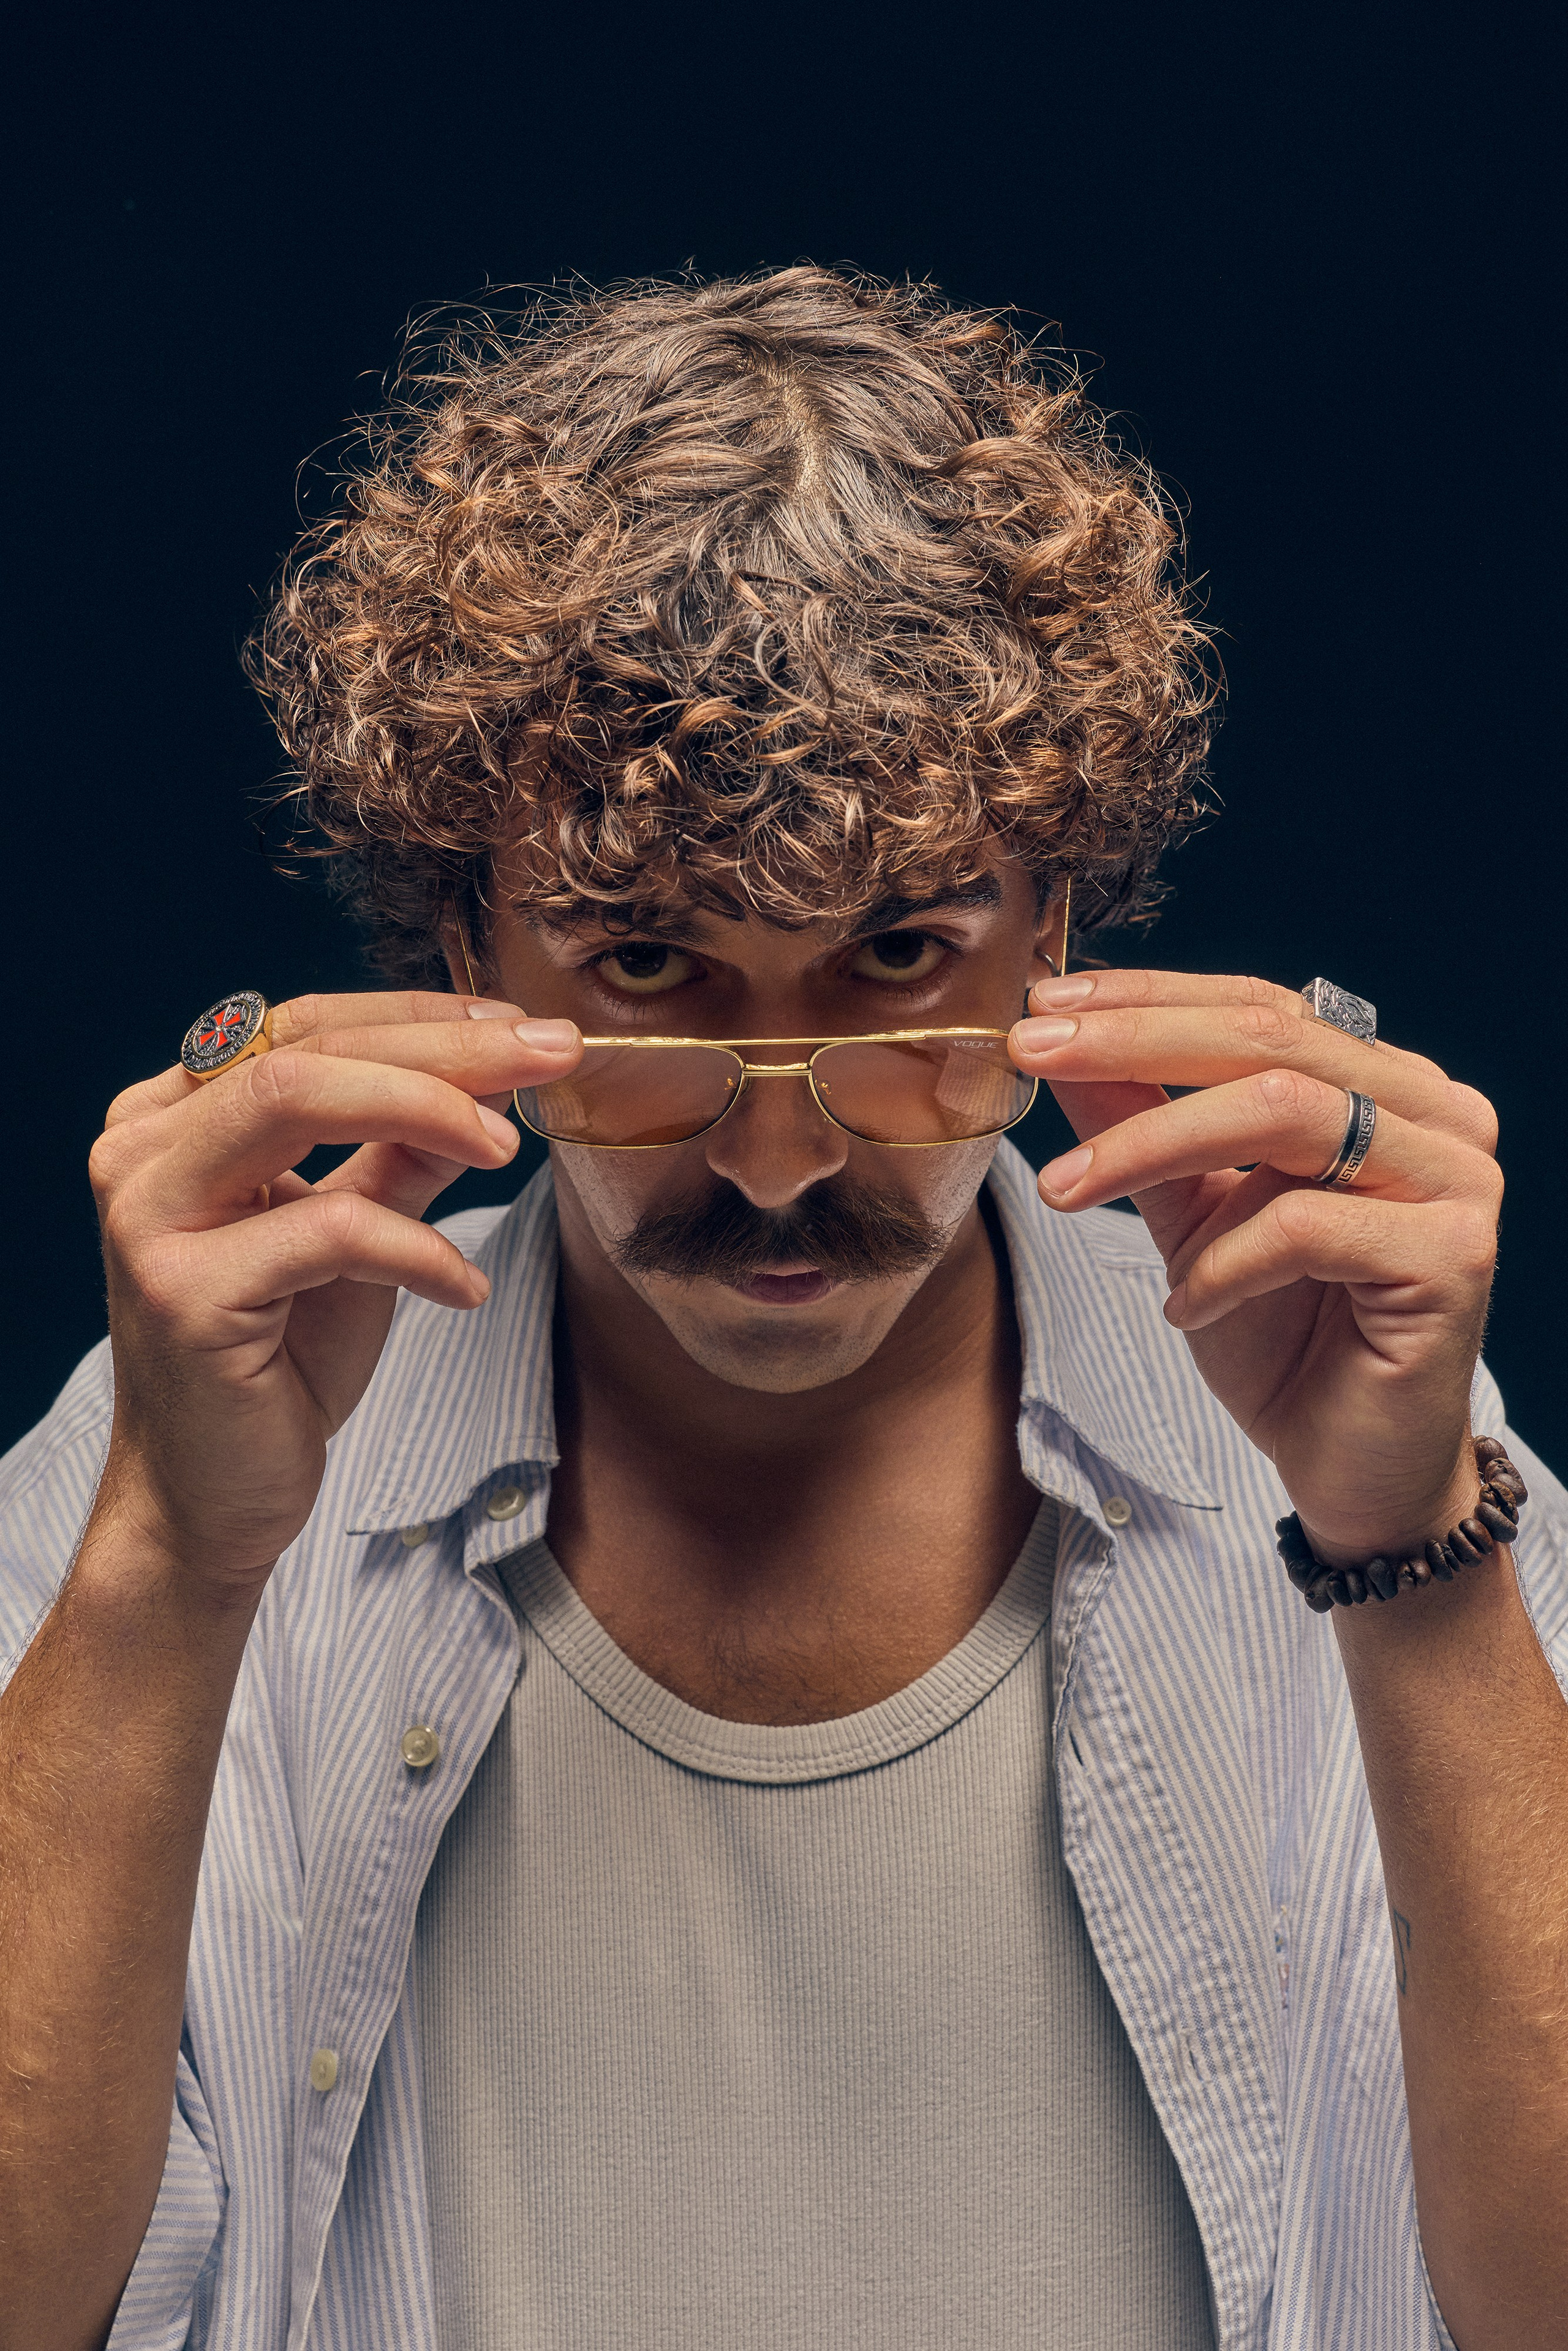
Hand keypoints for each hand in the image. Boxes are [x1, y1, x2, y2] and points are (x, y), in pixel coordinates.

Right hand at [87, 991, 581, 1586]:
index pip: (303, 1026)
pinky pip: (325, 1231)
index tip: (522, 1027)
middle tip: (550, 1055)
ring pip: (293, 1100)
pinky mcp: (180, 1291)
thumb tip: (496, 1076)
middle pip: (303, 1049)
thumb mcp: (357, 1236)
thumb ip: (403, 1152)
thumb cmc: (279, 1367)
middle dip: (442, 1048)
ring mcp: (151, 1216)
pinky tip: (465, 1289)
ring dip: (426, 1109)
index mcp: (173, 1119)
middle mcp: (143, 1151)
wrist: (217, 1501)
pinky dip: (416, 1250)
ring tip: (510, 1147)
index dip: (417, 1017)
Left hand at [1011, 971, 1502, 1563]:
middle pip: (1271, 1041)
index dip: (1149, 999)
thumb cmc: (1285, 1342)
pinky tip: (1186, 1307)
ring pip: (1285, 1113)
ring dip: (1152, 1145)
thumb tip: (1058, 1041)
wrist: (1352, 1471)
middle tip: (1032, 1054)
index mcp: (1385, 1085)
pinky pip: (1305, 1227)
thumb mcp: (1189, 1217)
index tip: (1042, 1007)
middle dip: (1135, 1043)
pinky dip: (1222, 1264)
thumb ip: (1140, 1126)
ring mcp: (1456, 1180)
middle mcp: (1436, 1115)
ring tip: (1068, 1191)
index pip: (1262, 1008)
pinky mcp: (1454, 1256)